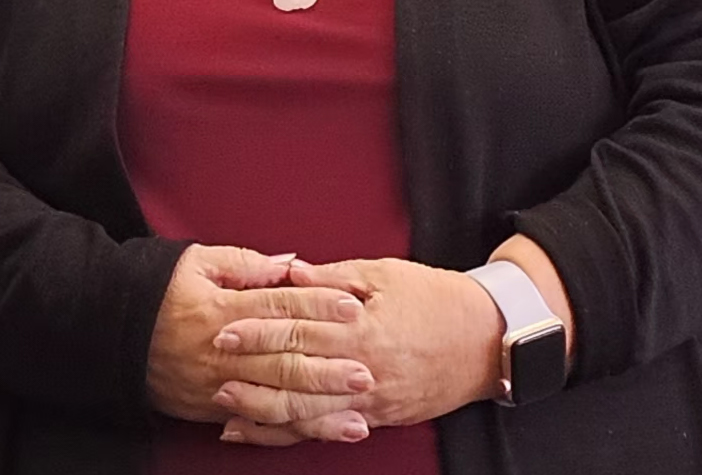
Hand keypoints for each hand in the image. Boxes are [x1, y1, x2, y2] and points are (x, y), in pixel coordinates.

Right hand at [145, 244, 372, 432]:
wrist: (110, 331)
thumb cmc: (156, 291)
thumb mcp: (194, 262)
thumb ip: (244, 263)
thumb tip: (291, 264)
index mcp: (221, 309)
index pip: (279, 306)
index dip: (319, 305)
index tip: (354, 305)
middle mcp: (223, 351)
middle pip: (285, 360)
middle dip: (330, 367)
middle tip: (368, 370)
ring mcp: (218, 384)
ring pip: (276, 398)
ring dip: (319, 407)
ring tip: (359, 412)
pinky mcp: (213, 408)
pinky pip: (257, 422)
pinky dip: (291, 429)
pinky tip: (320, 431)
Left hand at [210, 256, 500, 444]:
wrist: (488, 340)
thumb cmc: (436, 299)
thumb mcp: (385, 275)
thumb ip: (333, 276)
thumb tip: (290, 269)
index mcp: (361, 327)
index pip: (298, 330)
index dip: (258, 331)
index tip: (225, 329)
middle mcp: (363, 367)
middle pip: (297, 374)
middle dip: (252, 373)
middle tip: (213, 368)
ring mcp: (372, 398)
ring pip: (310, 412)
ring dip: (266, 411)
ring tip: (227, 409)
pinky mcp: (380, 415)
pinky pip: (331, 429)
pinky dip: (297, 432)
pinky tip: (268, 431)